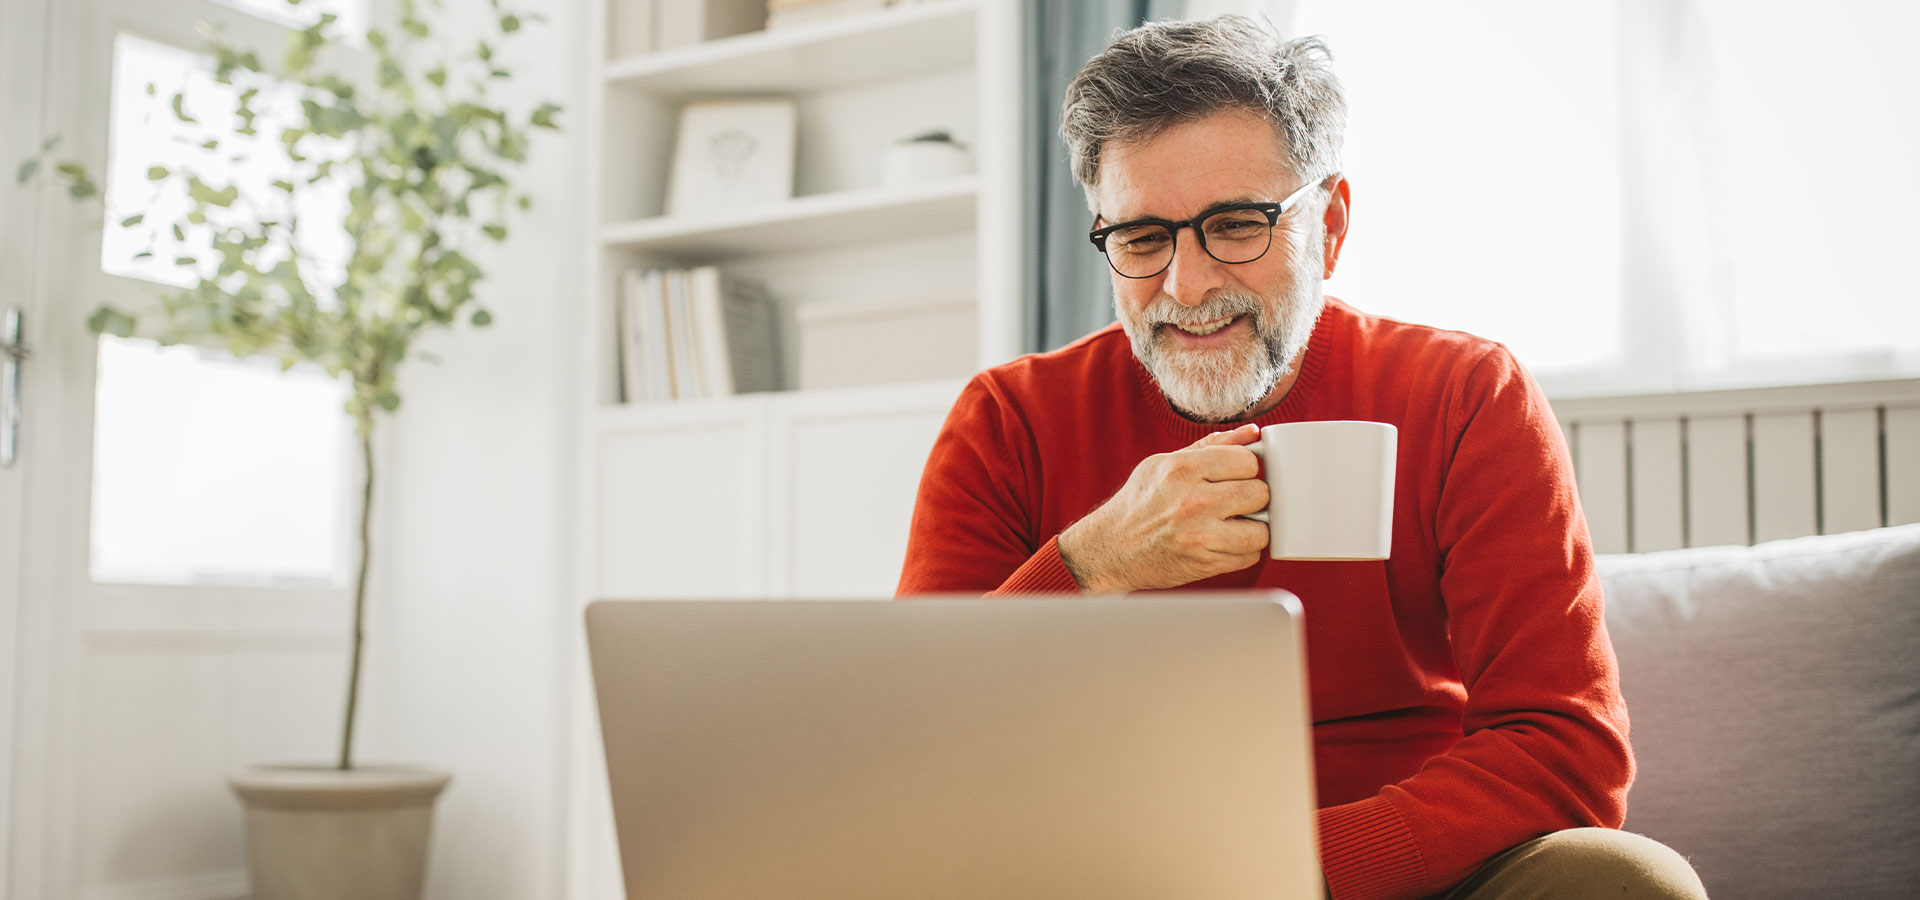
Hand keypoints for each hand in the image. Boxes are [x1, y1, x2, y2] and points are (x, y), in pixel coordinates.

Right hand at [1057, 423, 1268, 592]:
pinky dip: (1242, 551)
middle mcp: (1192, 501)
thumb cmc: (1140, 502)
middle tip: (1236, 502)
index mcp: (1183, 469)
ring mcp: (1199, 536)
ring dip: (1253, 528)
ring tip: (1233, 524)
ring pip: (1261, 530)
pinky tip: (1223, 543)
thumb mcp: (1165, 463)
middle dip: (1252, 498)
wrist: (1109, 548)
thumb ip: (1212, 446)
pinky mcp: (1204, 564)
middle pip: (1260, 494)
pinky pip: (1249, 557)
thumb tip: (1253, 433)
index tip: (1236, 476)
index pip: (1247, 461)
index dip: (1246, 469)